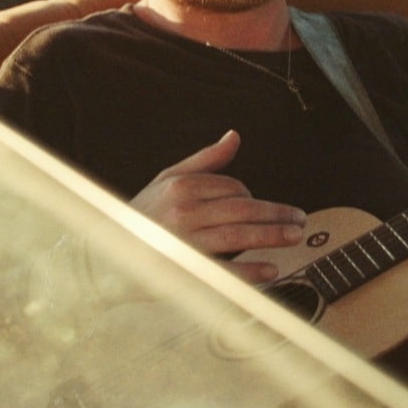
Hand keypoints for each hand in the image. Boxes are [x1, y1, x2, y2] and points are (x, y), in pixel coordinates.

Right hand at [129, 130, 302, 282]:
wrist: (106, 255)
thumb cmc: (141, 215)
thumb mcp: (167, 179)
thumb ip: (205, 160)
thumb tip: (235, 136)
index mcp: (182, 186)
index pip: (233, 188)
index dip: (254, 197)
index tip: (265, 208)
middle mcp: (184, 211)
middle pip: (243, 209)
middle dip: (277, 214)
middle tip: (300, 220)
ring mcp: (184, 241)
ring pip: (239, 235)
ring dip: (272, 236)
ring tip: (294, 237)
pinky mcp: (185, 269)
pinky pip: (224, 270)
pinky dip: (249, 271)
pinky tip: (270, 270)